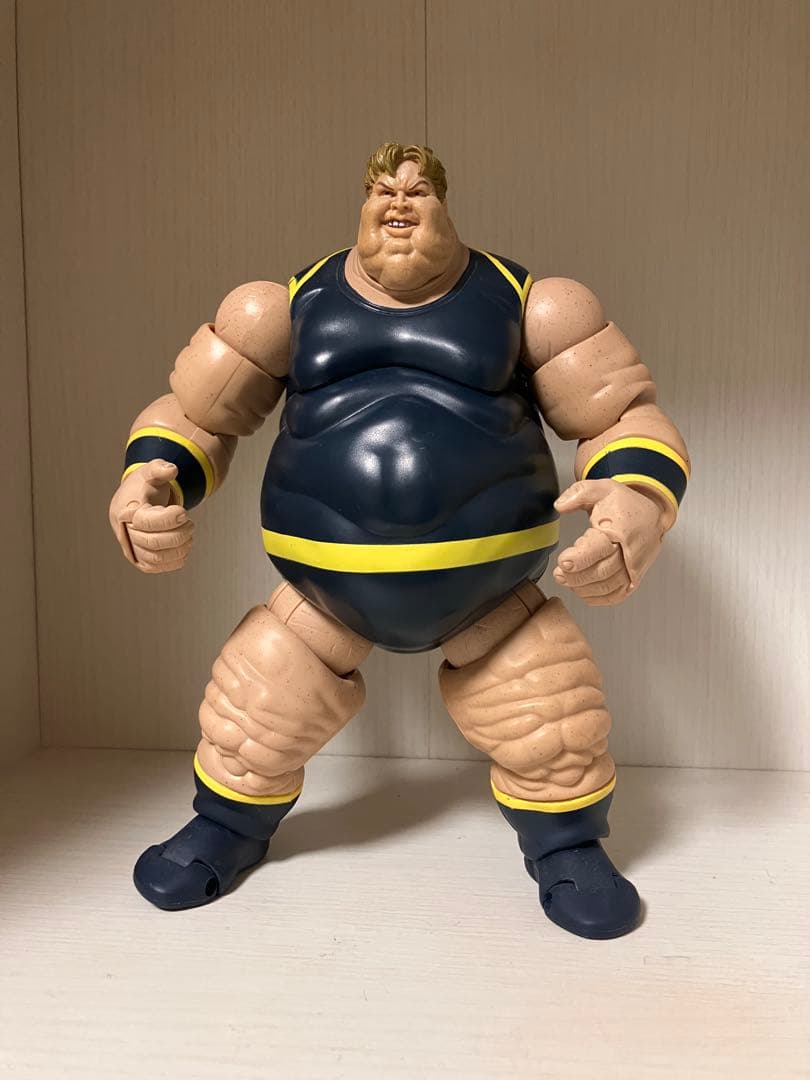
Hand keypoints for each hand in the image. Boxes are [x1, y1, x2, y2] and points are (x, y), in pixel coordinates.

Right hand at [108, 459, 193, 573]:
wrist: (135, 503)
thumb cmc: (144, 486)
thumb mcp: (150, 471)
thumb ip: (159, 468)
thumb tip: (171, 470)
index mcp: (125, 511)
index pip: (146, 522)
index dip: (169, 520)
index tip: (184, 512)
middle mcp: (125, 532)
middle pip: (152, 543)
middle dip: (178, 534)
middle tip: (191, 524)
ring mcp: (131, 549)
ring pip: (156, 558)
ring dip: (179, 549)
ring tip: (189, 536)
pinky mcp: (140, 560)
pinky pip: (157, 568)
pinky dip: (175, 561)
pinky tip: (185, 548)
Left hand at [552, 479, 665, 604]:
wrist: (651, 516)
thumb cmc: (626, 505)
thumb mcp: (602, 488)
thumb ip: (579, 493)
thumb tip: (560, 505)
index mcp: (621, 530)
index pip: (600, 548)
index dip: (580, 558)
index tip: (563, 561)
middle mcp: (630, 552)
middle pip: (602, 571)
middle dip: (576, 576)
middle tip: (559, 574)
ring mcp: (634, 569)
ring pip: (608, 586)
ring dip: (584, 587)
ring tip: (567, 580)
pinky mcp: (634, 579)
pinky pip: (617, 595)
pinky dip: (598, 598)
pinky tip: (583, 591)